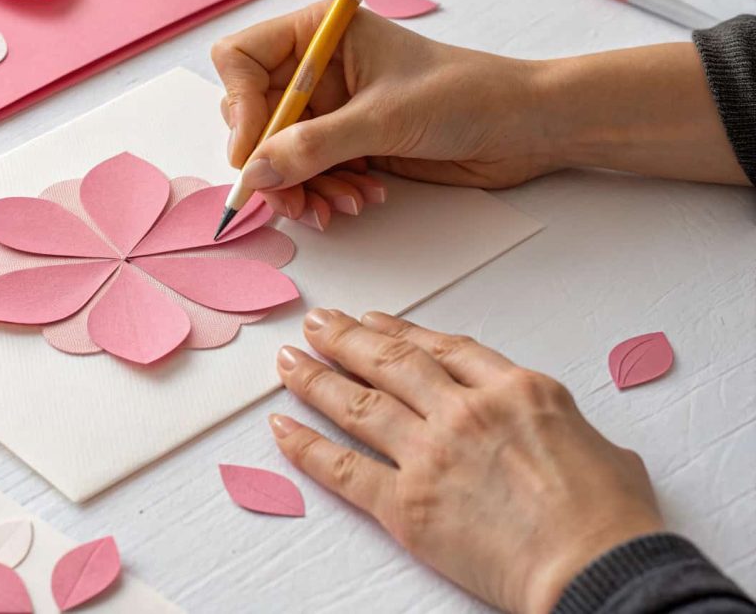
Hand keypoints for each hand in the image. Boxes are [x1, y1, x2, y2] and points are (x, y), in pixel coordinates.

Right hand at [212, 1, 551, 226]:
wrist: (523, 127)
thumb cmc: (466, 94)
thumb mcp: (384, 118)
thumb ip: (314, 146)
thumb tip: (255, 173)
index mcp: (320, 34)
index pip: (241, 61)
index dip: (238, 107)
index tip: (251, 154)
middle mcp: (318, 69)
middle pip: (255, 117)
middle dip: (271, 163)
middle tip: (292, 198)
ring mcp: (332, 109)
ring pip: (280, 156)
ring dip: (302, 188)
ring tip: (340, 206)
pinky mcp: (348, 144)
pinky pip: (310, 174)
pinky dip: (325, 193)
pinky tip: (360, 200)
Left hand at [269, 309, 664, 613]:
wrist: (600, 570)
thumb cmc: (613, 518)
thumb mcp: (601, 446)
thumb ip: (561, 426)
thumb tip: (555, 432)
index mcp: (514, 389)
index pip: (443, 348)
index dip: (401, 332)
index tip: (373, 322)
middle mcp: (464, 410)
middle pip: (391, 362)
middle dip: (347, 340)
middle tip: (316, 325)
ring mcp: (431, 454)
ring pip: (357, 404)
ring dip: (316, 379)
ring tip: (288, 362)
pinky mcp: (407, 506)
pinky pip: (342, 468)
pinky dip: (305, 447)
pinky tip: (281, 427)